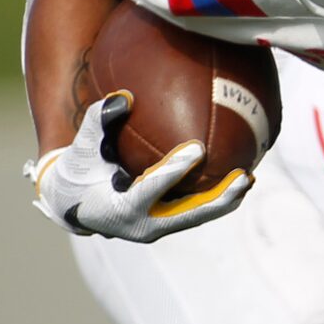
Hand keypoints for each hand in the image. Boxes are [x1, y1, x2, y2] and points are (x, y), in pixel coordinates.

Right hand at [27, 93, 251, 241]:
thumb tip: (124, 96)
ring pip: (198, 215)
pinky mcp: (166, 223)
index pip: (152, 190)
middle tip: (244, 177)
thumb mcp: (82, 146)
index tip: (198, 149)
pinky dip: (216, 195)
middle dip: (219, 198)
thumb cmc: (78, 169)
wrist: (73, 204)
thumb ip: (99, 120)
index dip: (175, 171)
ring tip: (250, 177)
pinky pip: (196, 209)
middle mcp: (143, 225)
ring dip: (225, 199)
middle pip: (190, 214)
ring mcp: (157, 227)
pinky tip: (237, 174)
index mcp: (120, 209)